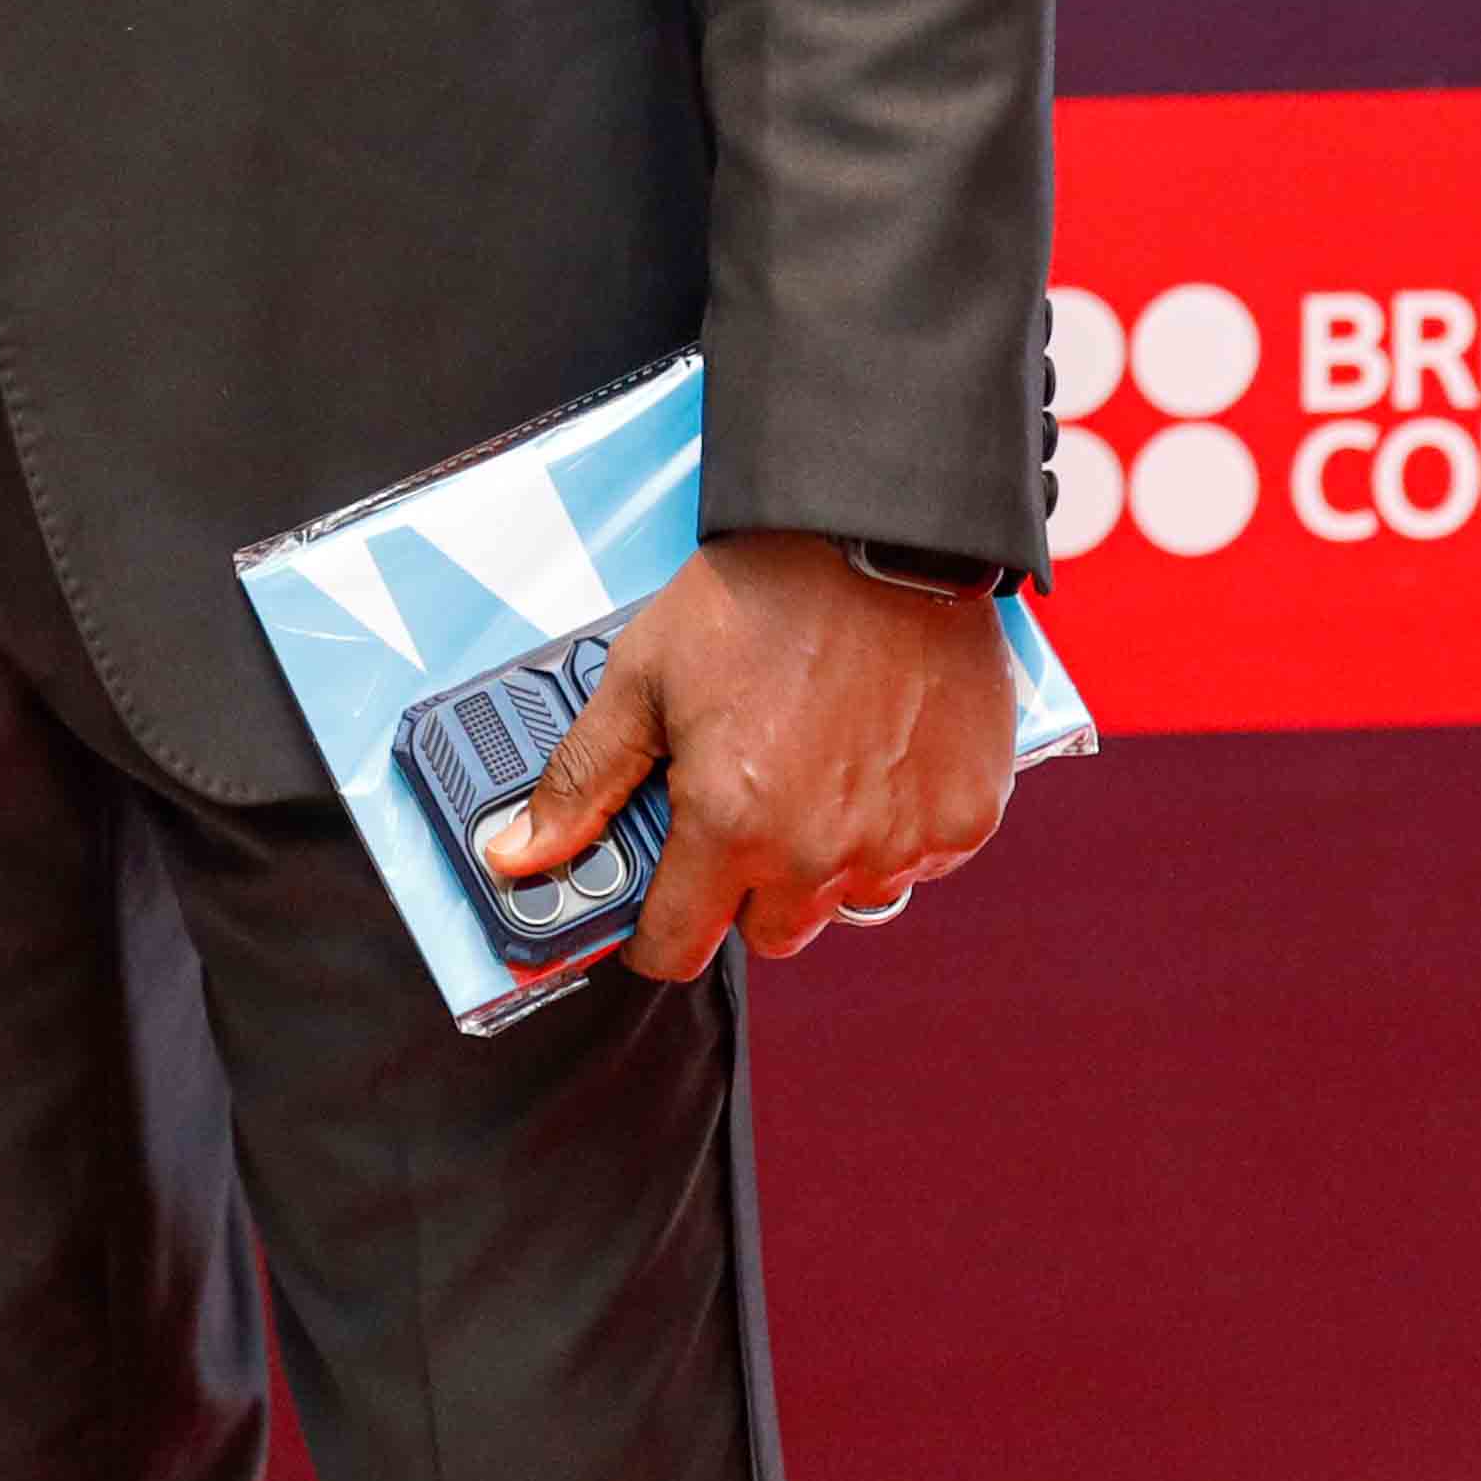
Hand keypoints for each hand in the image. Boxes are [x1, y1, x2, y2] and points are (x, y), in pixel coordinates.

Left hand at [477, 530, 1014, 978]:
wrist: (878, 535)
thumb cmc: (760, 596)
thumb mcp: (641, 676)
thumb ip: (581, 780)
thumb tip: (516, 854)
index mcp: (732, 825)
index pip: (679, 946)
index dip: (655, 934)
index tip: (653, 911)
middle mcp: (819, 853)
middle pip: (768, 933)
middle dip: (742, 890)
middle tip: (739, 809)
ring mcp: (901, 844)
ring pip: (844, 900)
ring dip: (822, 860)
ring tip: (811, 768)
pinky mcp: (964, 821)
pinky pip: (914, 862)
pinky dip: (890, 828)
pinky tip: (871, 757)